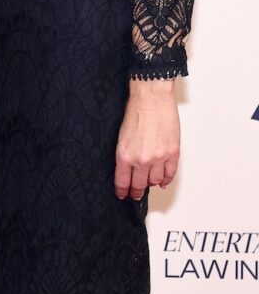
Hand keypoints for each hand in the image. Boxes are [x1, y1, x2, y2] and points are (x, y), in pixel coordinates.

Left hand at [115, 79, 179, 200]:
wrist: (152, 99)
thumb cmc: (135, 112)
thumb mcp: (121, 136)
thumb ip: (126, 153)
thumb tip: (128, 167)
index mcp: (124, 155)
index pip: (123, 181)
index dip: (123, 190)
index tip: (123, 195)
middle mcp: (141, 160)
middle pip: (139, 184)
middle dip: (136, 191)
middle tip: (135, 195)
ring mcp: (158, 158)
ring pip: (155, 180)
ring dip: (151, 183)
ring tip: (148, 184)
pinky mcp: (172, 154)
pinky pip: (169, 174)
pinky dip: (166, 179)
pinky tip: (162, 181)